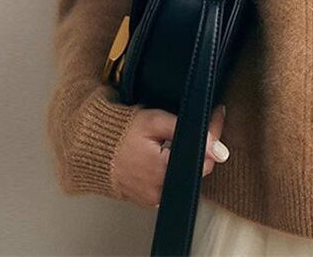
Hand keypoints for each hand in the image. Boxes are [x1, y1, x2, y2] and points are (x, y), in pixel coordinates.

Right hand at [112, 103, 228, 207]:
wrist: (92, 148)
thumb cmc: (122, 133)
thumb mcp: (155, 121)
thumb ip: (188, 130)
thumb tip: (220, 150)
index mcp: (164, 171)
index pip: (206, 159)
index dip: (214, 135)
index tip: (216, 114)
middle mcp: (160, 190)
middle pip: (198, 168)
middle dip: (204, 145)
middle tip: (202, 122)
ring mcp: (153, 197)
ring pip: (185, 176)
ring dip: (190, 156)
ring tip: (181, 136)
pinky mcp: (148, 199)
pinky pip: (170, 183)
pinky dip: (174, 167)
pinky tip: (168, 152)